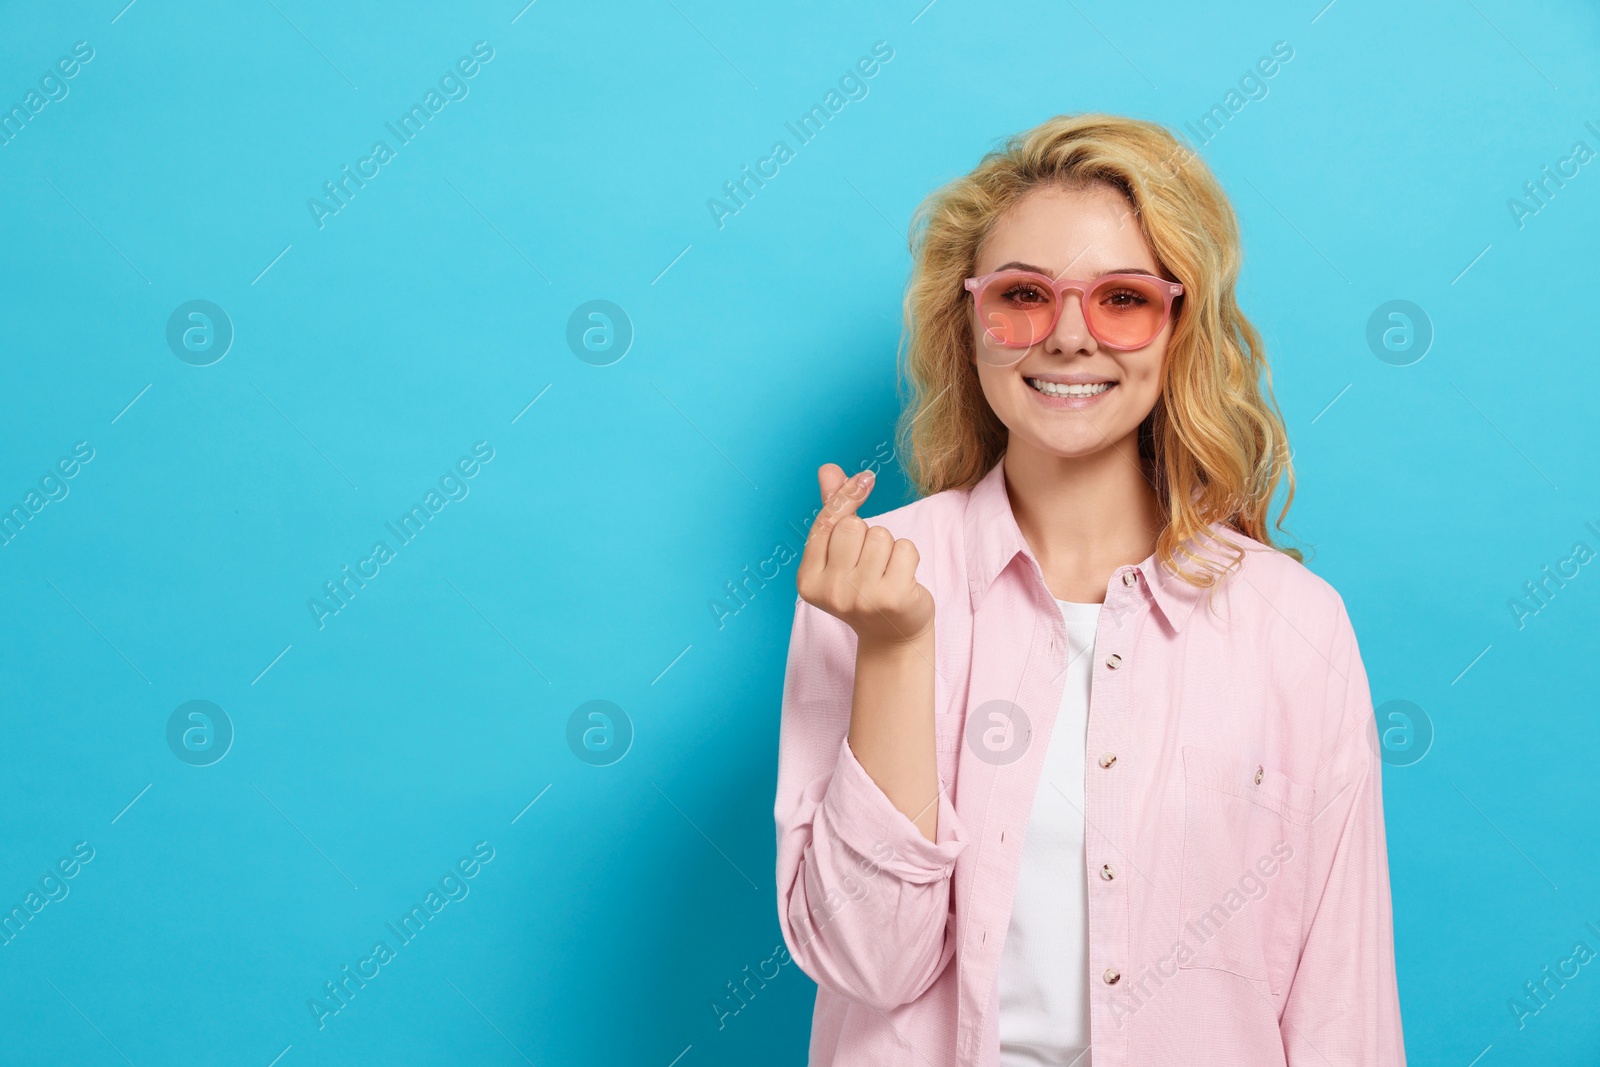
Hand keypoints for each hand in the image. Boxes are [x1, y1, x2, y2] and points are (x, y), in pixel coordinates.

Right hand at [796, 463, 933, 650]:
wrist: (892, 635)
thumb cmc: (865, 587)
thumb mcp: (842, 552)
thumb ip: (834, 510)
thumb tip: (828, 469)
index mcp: (808, 580)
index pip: (825, 523)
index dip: (846, 496)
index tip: (865, 478)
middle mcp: (831, 592)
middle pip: (853, 526)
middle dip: (868, 534)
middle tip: (871, 562)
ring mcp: (861, 598)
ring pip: (881, 535)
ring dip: (890, 547)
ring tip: (886, 572)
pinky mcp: (892, 598)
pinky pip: (905, 548)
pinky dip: (909, 557)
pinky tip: (902, 579)